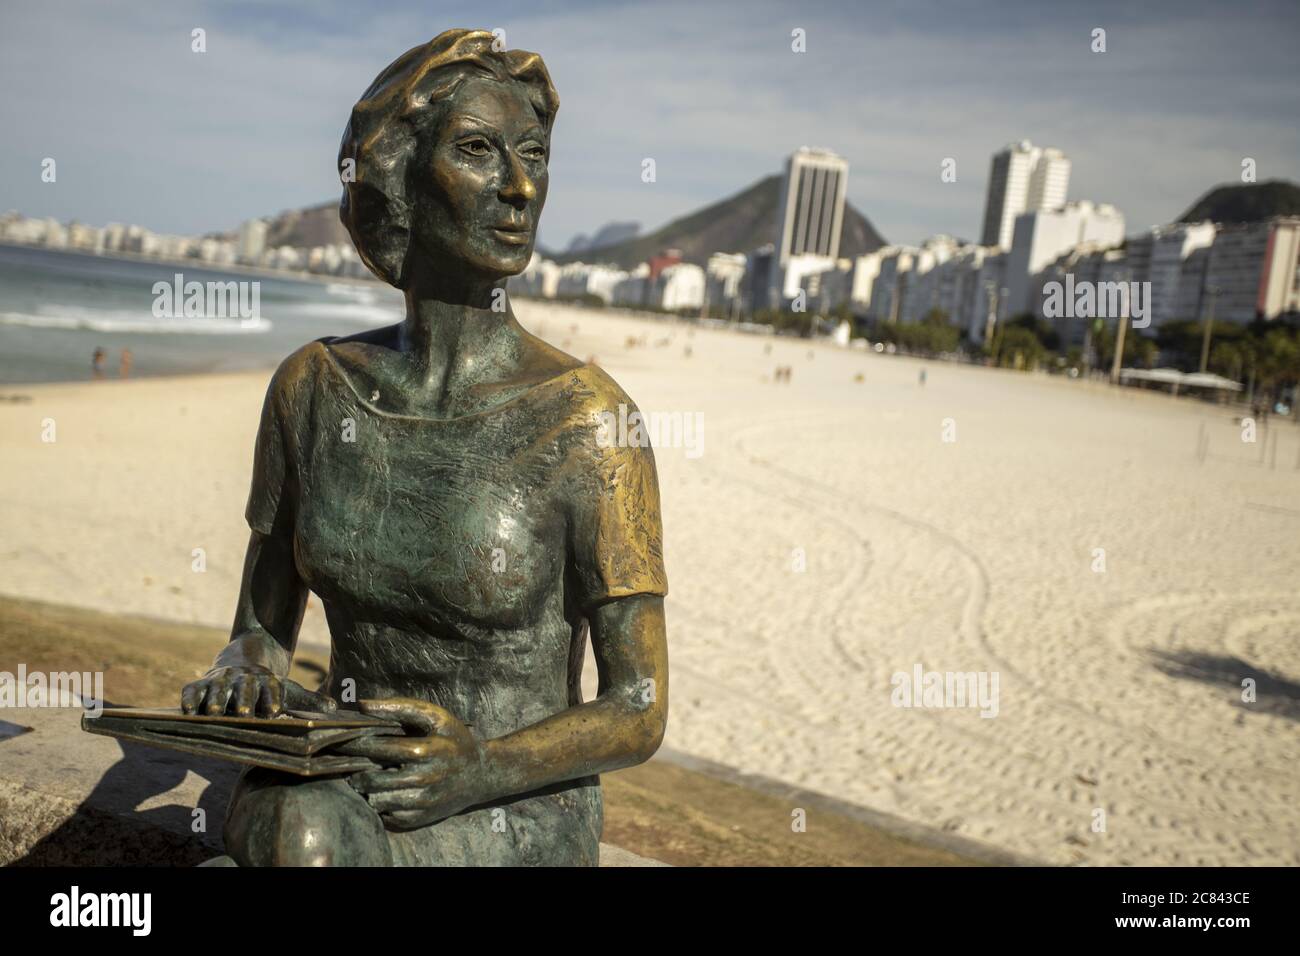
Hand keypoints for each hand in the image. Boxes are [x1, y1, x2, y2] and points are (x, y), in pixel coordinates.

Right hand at [180, 666, 335, 716]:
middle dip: (243, 700)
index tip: (273, 711)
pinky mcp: (199, 684)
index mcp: (265, 682)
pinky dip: (189, 699)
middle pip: (243, 689)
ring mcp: (219, 680)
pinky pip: (191, 690)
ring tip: (213, 713)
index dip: (272, 699)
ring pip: (216, 689)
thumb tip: (334, 709)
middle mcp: (242, 680)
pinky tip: (187, 712)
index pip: (270, 690)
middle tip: (243, 714)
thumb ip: (308, 701)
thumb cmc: (266, 687)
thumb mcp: (289, 691)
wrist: (241, 661)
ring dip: (215, 700)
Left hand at [340, 698, 487, 829]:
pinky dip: (380, 803)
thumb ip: (400, 707)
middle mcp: (423, 779)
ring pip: (375, 799)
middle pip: (371, 778)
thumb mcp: (435, 716)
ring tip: (367, 776)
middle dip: (356, 769)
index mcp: (424, 751)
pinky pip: (386, 815)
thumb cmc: (454, 740)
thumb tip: (362, 705)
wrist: (481, 774)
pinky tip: (385, 790)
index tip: (343, 740)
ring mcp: (421, 802)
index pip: (376, 748)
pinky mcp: (419, 819)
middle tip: (351, 761)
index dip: (355, 743)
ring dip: (367, 788)